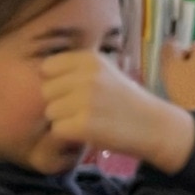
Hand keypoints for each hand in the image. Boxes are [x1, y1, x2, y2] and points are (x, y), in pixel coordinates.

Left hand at [40, 51, 194, 173]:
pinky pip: (57, 130)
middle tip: (81, 110)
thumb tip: (41, 70)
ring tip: (86, 121)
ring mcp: (85, 100)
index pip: (47, 67)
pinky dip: (68, 135)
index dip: (55, 82)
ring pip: (50, 112)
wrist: (154, 125)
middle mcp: (86, 76)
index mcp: (89, 59)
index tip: (71, 92)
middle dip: (58, 102)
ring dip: (63, 120)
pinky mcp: (84, 124)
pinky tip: (87, 133)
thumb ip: (76, 68)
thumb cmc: (124, 100)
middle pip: (46, 91)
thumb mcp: (104, 71)